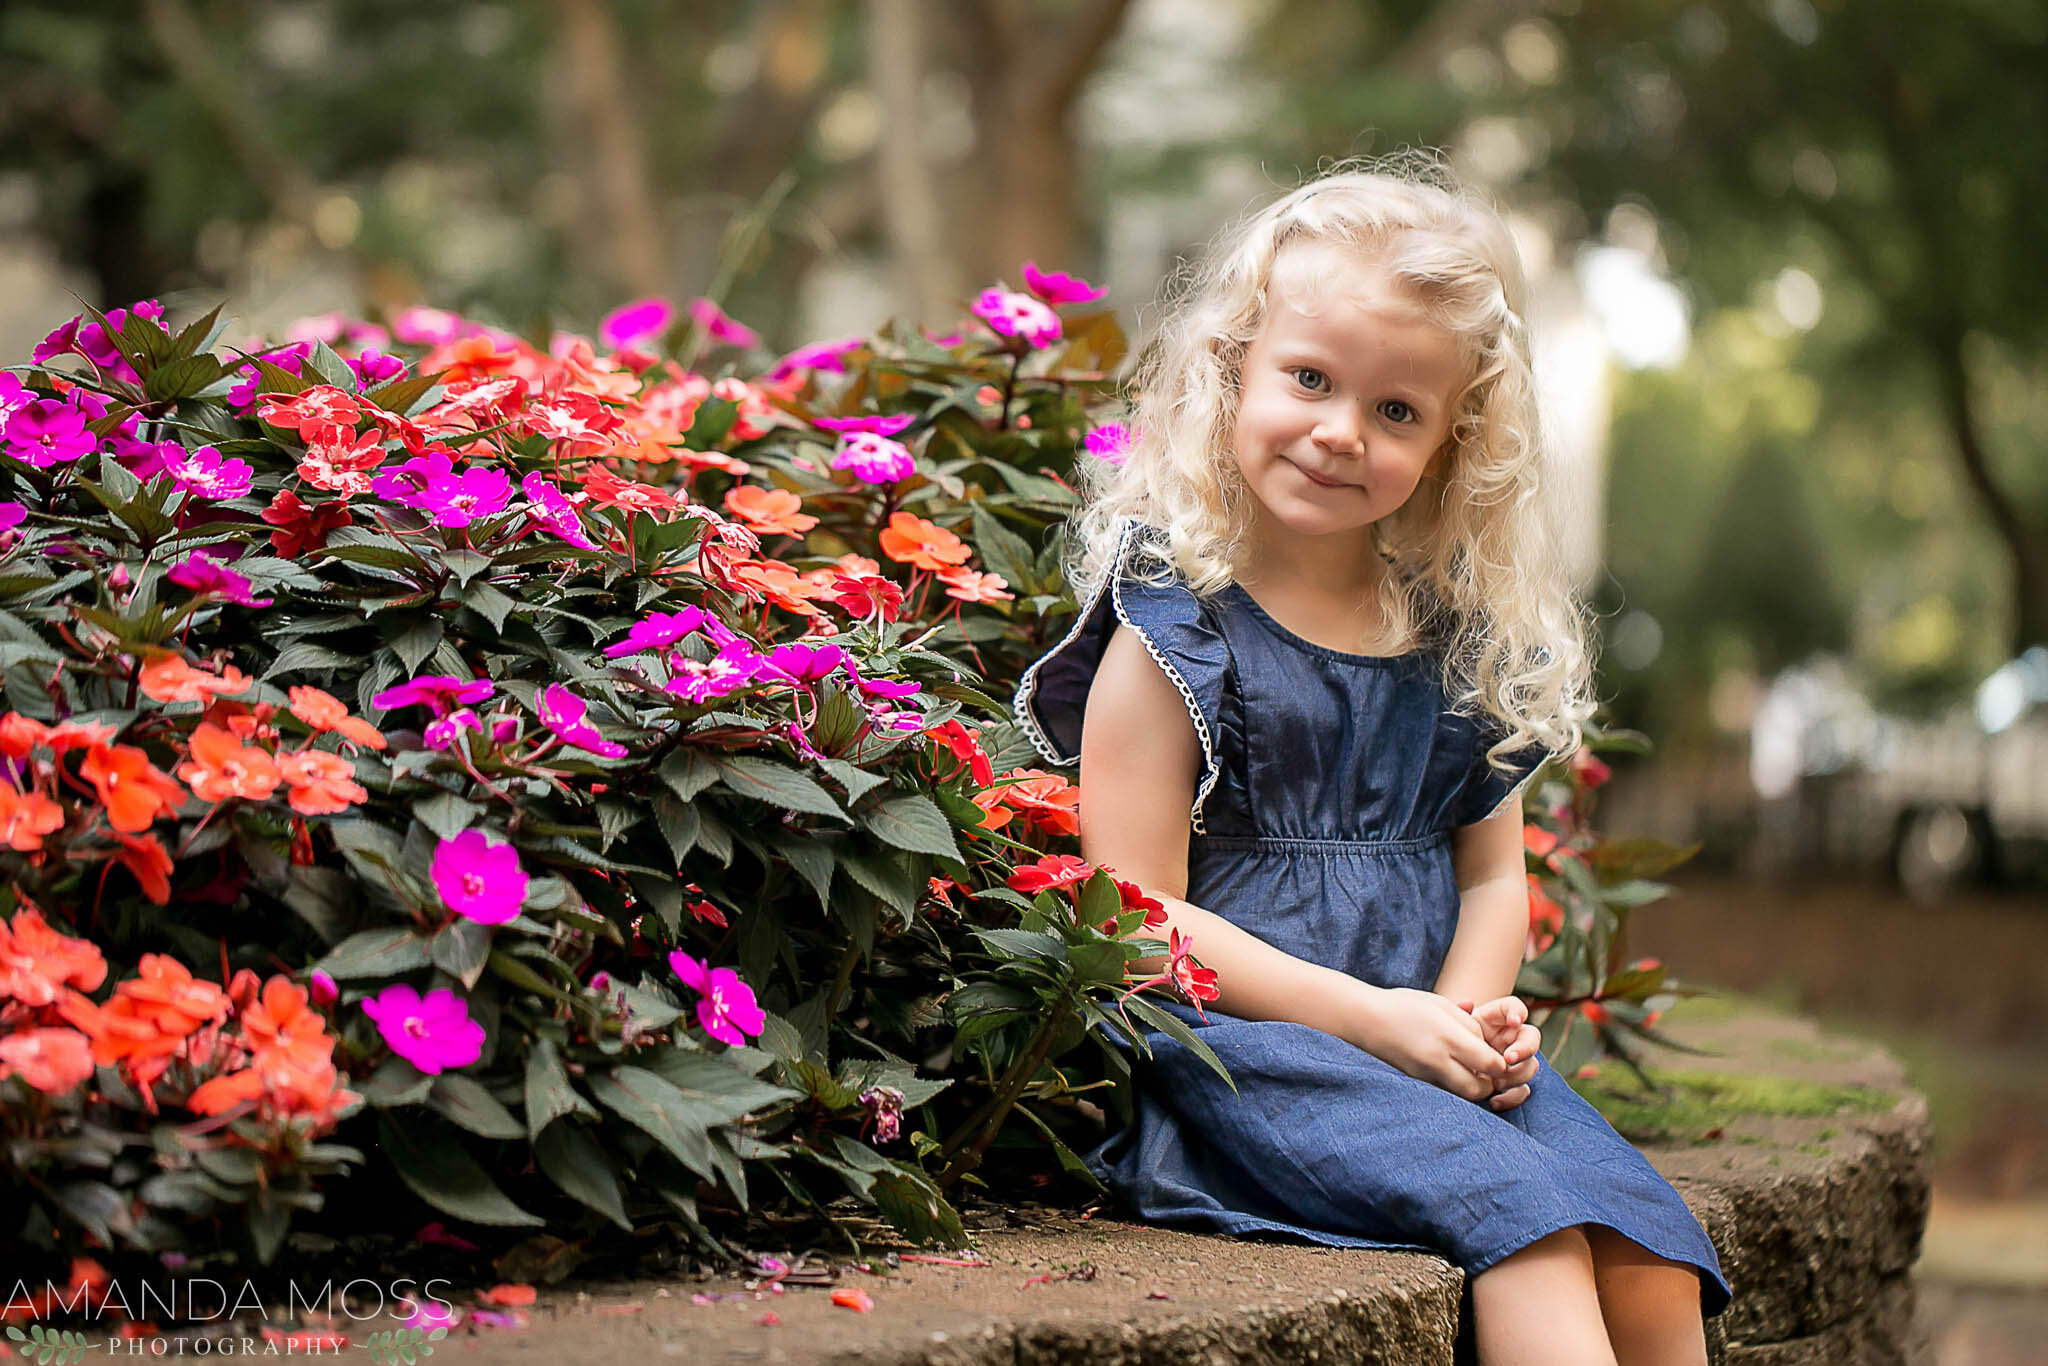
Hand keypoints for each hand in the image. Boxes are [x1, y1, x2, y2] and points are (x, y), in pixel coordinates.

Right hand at [1349, 987, 1506, 1103]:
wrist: (1365, 1019)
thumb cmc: (1405, 1006)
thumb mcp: (1440, 1004)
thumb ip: (1469, 1023)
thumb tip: (1488, 1045)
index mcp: (1449, 1037)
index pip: (1491, 1063)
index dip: (1501, 1063)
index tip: (1499, 1054)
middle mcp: (1439, 1060)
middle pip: (1480, 1089)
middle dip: (1490, 1083)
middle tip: (1487, 1069)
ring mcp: (1426, 1074)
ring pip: (1463, 1095)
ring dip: (1472, 1086)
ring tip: (1469, 1069)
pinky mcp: (1417, 1082)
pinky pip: (1446, 1091)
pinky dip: (1454, 1085)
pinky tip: (1450, 1069)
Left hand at [1455, 995, 1541, 1112]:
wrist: (1442, 1060)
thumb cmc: (1446, 1036)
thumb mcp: (1450, 1024)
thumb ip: (1458, 1014)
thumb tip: (1467, 1004)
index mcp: (1497, 1019)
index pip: (1514, 1008)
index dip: (1518, 1012)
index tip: (1514, 1020)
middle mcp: (1510, 1039)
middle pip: (1531, 1039)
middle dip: (1524, 1049)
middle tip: (1508, 1058)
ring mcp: (1512, 1062)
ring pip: (1530, 1066)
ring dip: (1518, 1074)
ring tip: (1498, 1081)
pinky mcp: (1509, 1084)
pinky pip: (1520, 1091)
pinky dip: (1511, 1097)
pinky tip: (1495, 1100)